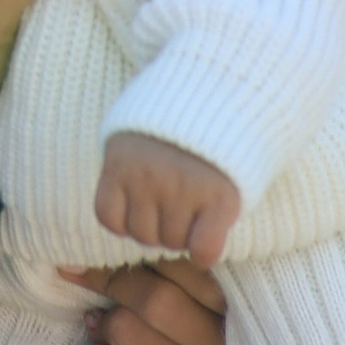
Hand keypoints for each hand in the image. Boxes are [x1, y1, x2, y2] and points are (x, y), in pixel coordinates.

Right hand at [94, 128, 241, 265]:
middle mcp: (182, 188)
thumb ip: (221, 217)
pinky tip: (133, 201)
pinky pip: (108, 217)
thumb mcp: (236, 180)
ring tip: (159, 201)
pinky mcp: (117, 167)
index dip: (202, 250)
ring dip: (148, 225)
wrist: (194, 90)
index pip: (205, 251)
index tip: (204, 238)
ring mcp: (147, 178)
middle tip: (181, 208)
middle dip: (176, 232)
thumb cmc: (221, 147)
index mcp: (219, 194)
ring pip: (140, 234)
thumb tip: (202, 255)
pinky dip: (118, 218)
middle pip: (170, 243)